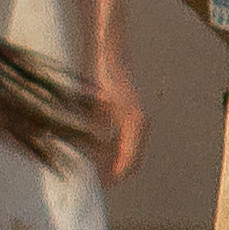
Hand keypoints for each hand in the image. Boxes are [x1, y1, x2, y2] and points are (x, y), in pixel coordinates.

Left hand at [75, 0, 150, 179]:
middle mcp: (140, 123)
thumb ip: (93, 135)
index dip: (110, 179)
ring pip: (127, 151)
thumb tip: (90, 161)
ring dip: (110, 162)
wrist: (106, 43)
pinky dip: (110, 149)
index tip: (92, 186)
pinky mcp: (128, 110)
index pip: (127, 165)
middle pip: (130, 161)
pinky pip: (123, 139)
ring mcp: (136, 116)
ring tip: (88, 168)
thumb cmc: (98, 71)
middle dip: (111, 174)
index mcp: (135, 124)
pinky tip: (90, 148)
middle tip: (88, 181)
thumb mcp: (91, 107)